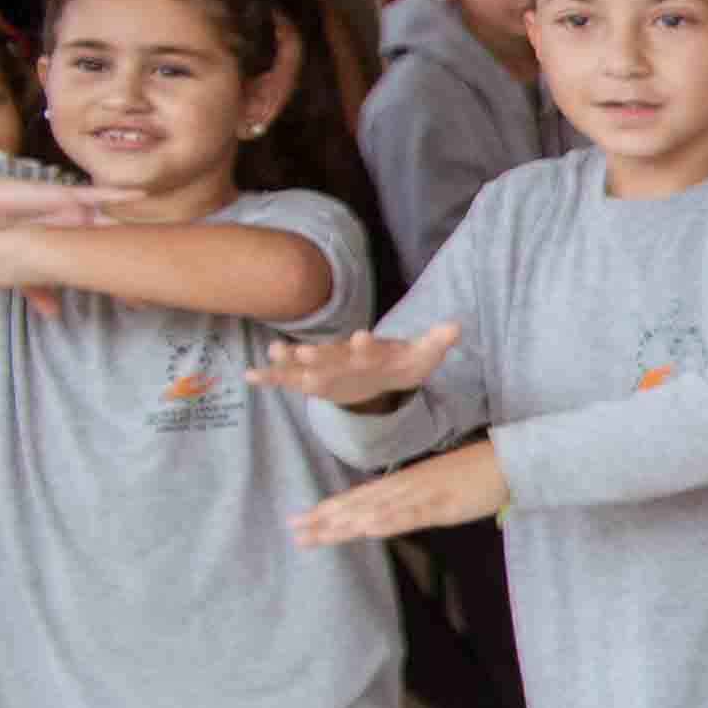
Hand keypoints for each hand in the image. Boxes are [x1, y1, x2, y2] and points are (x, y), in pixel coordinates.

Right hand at [250, 318, 461, 411]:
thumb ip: (435, 342)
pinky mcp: (309, 382)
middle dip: (319, 354)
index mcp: (370, 350)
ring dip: (288, 359)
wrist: (382, 375)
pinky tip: (250, 376)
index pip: (369, 346)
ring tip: (271, 352)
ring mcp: (323, 367)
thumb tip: (457, 326)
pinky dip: (270, 378)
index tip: (364, 336)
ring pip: (302, 363)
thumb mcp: (421, 356)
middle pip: (330, 355)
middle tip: (304, 351)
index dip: (367, 343)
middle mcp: (343, 355)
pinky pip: (286, 380)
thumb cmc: (401, 362)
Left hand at [295, 440, 507, 547]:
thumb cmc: (473, 472)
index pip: (357, 498)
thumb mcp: (434, 484)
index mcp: (402, 483)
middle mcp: (405, 487)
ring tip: (319, 533)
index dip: (327, 509)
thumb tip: (382, 511)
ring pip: (378, 510)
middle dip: (326, 519)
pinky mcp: (445, 504)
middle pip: (359, 504)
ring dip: (348, 522)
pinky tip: (369, 529)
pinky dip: (390, 521)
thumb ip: (409, 498)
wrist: (507, 461)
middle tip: (295, 530)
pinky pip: (413, 514)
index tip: (299, 521)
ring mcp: (423, 494)